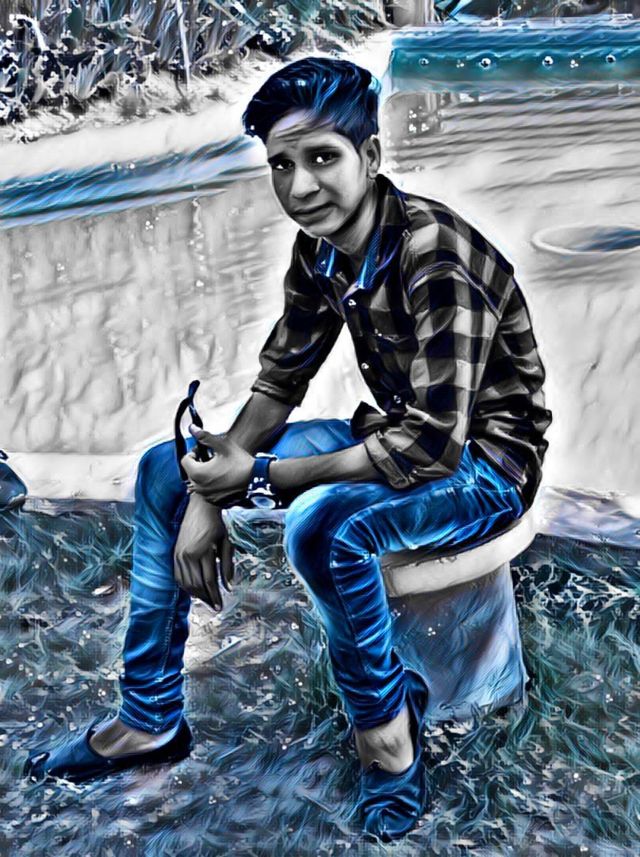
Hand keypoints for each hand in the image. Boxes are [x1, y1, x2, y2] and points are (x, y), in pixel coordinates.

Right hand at [173, 493, 233, 610]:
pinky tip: (194, 590)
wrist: (199, 507)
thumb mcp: (226, 543)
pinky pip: (178, 576)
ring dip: (196, 594)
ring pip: (186, 583)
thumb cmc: (216, 524)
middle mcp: (188, 555)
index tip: (220, 606)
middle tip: (215, 606)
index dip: (215, 596)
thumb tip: (229, 586)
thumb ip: (227, 566)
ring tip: (206, 600)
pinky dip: (186, 586)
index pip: (209, 581)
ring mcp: (179, 555)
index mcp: (203, 552)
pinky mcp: (174, 554)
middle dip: (206, 598)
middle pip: (196, 585)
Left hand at [181, 427, 253, 504]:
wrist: (256, 479)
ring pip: (198, 482)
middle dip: (198, 464)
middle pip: (190, 472)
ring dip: (204, 475)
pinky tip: (223, 479)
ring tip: (218, 469)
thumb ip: (205, 437)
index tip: (204, 451)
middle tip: (213, 459)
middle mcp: (199, 487)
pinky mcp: (214, 501)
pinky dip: (210, 485)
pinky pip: (206, 491)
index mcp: (197, 473)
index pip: (185, 460)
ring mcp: (206, 496)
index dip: (194, 452)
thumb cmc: (240, 462)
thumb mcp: (223, 446)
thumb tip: (192, 428)